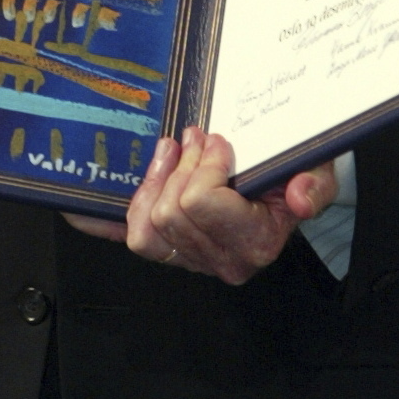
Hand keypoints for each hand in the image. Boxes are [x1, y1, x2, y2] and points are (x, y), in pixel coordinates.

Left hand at [63, 127, 337, 285]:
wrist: (291, 183)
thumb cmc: (298, 172)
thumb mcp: (319, 169)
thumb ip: (315, 184)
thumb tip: (301, 198)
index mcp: (256, 243)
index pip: (202, 204)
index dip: (204, 165)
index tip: (218, 142)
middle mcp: (223, 261)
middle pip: (171, 212)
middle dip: (181, 166)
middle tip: (195, 137)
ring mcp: (192, 259)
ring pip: (147, 227)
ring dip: (156, 180)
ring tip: (171, 150)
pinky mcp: (170, 250)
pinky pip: (129, 238)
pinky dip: (105, 221)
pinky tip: (79, 208)